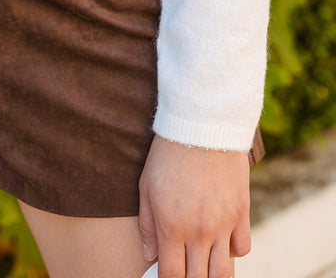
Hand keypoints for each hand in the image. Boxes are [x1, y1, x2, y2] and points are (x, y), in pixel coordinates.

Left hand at [138, 134, 250, 277]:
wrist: (202, 125)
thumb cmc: (168, 154)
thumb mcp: (146, 186)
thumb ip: (147, 225)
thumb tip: (150, 256)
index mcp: (172, 226)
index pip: (172, 276)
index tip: (167, 277)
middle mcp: (199, 231)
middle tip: (185, 269)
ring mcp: (223, 224)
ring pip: (223, 273)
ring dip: (212, 274)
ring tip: (204, 265)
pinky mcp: (241, 213)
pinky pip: (242, 249)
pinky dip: (232, 252)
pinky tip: (222, 243)